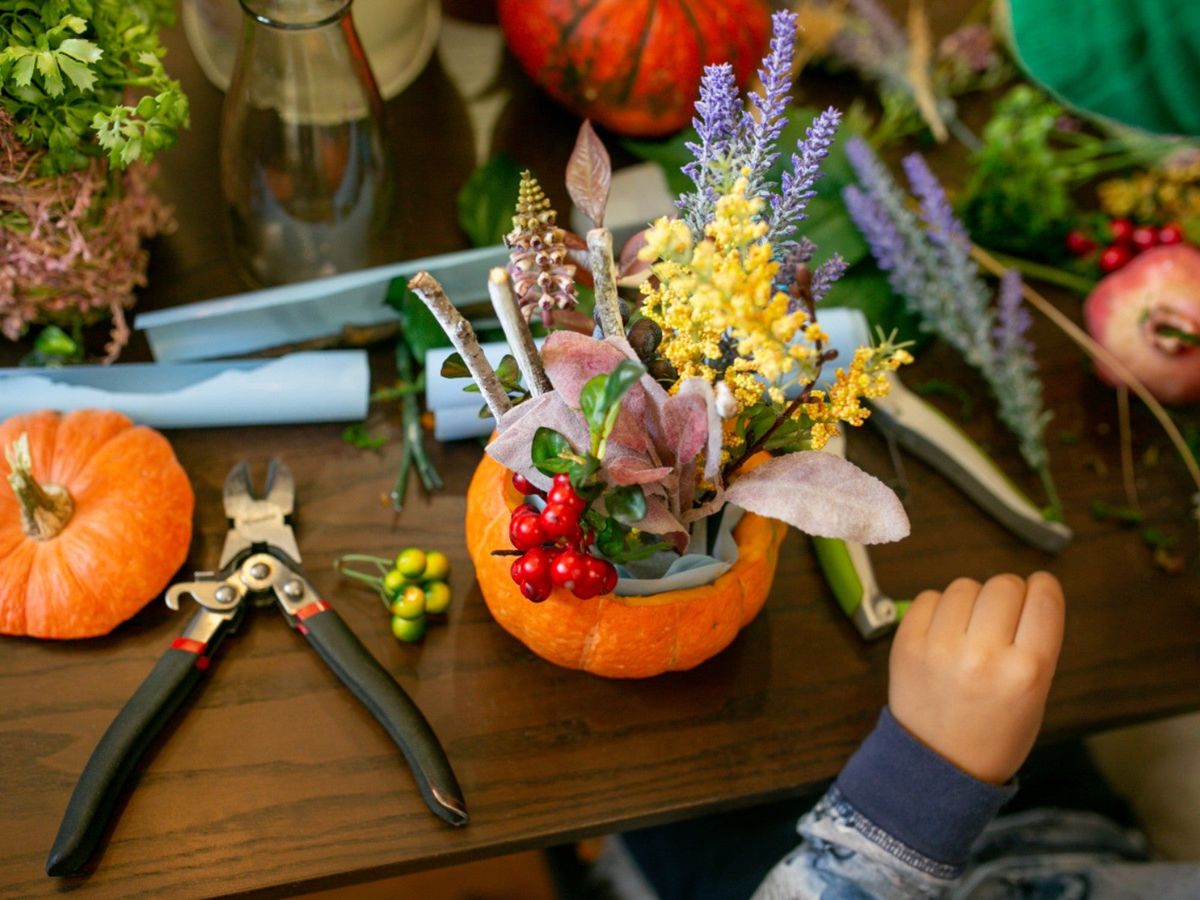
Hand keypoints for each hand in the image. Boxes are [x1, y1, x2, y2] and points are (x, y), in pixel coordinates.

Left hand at [888, 572, 1064, 784]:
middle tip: (1002, 616)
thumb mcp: (1036, 697)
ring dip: (972, 600)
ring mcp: (941, 648)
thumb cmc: (995, 732)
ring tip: (970, 629)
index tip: (1039, 588)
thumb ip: (1035, 644)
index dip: (1043, 587)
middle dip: (1008, 594)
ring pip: (965, 586)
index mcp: (1027, 672)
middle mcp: (984, 656)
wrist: (936, 765)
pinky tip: (944, 633)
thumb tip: (1027, 592)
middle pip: (1003, 585)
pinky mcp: (907, 644)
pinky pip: (929, 597)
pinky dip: (939, 608)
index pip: (1043, 600)